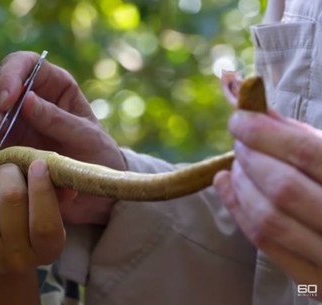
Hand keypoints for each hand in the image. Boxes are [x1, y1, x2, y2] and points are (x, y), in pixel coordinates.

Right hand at [0, 51, 125, 223]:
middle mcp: (28, 98)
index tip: (8, 100)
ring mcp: (13, 122)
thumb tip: (27, 100)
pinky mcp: (4, 146)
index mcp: (52, 84)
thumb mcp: (85, 136)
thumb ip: (57, 119)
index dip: (11, 74)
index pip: (23, 63)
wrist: (97, 192)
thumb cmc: (98, 154)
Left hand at [0, 160, 63, 273]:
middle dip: (8, 173)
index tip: (38, 164)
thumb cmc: (19, 225)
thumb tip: (49, 165)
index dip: (42, 189)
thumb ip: (50, 190)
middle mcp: (17, 260)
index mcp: (46, 249)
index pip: (45, 223)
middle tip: (5, 171)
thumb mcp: (40, 212)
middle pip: (12, 198)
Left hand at [214, 111, 321, 299]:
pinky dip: (238, 209)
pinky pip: (266, 243)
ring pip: (269, 218)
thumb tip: (258, 110)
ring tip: (235, 165)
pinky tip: (227, 185)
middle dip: (251, 158)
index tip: (238, 119)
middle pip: (282, 186)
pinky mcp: (317, 282)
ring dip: (241, 185)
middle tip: (240, 142)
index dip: (264, 133)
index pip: (305, 152)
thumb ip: (304, 137)